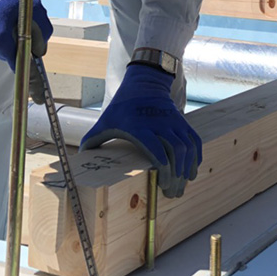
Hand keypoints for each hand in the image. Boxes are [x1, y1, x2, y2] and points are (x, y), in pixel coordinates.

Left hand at [79, 63, 201, 197]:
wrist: (144, 84)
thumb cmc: (123, 106)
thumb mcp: (105, 120)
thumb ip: (93, 138)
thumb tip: (80, 155)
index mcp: (139, 126)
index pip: (153, 143)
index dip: (161, 159)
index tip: (163, 177)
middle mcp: (159, 124)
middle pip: (174, 149)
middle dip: (176, 172)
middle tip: (172, 192)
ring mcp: (173, 122)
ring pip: (187, 146)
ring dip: (188, 167)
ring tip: (184, 185)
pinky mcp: (182, 122)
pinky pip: (194, 140)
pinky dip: (196, 156)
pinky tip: (193, 170)